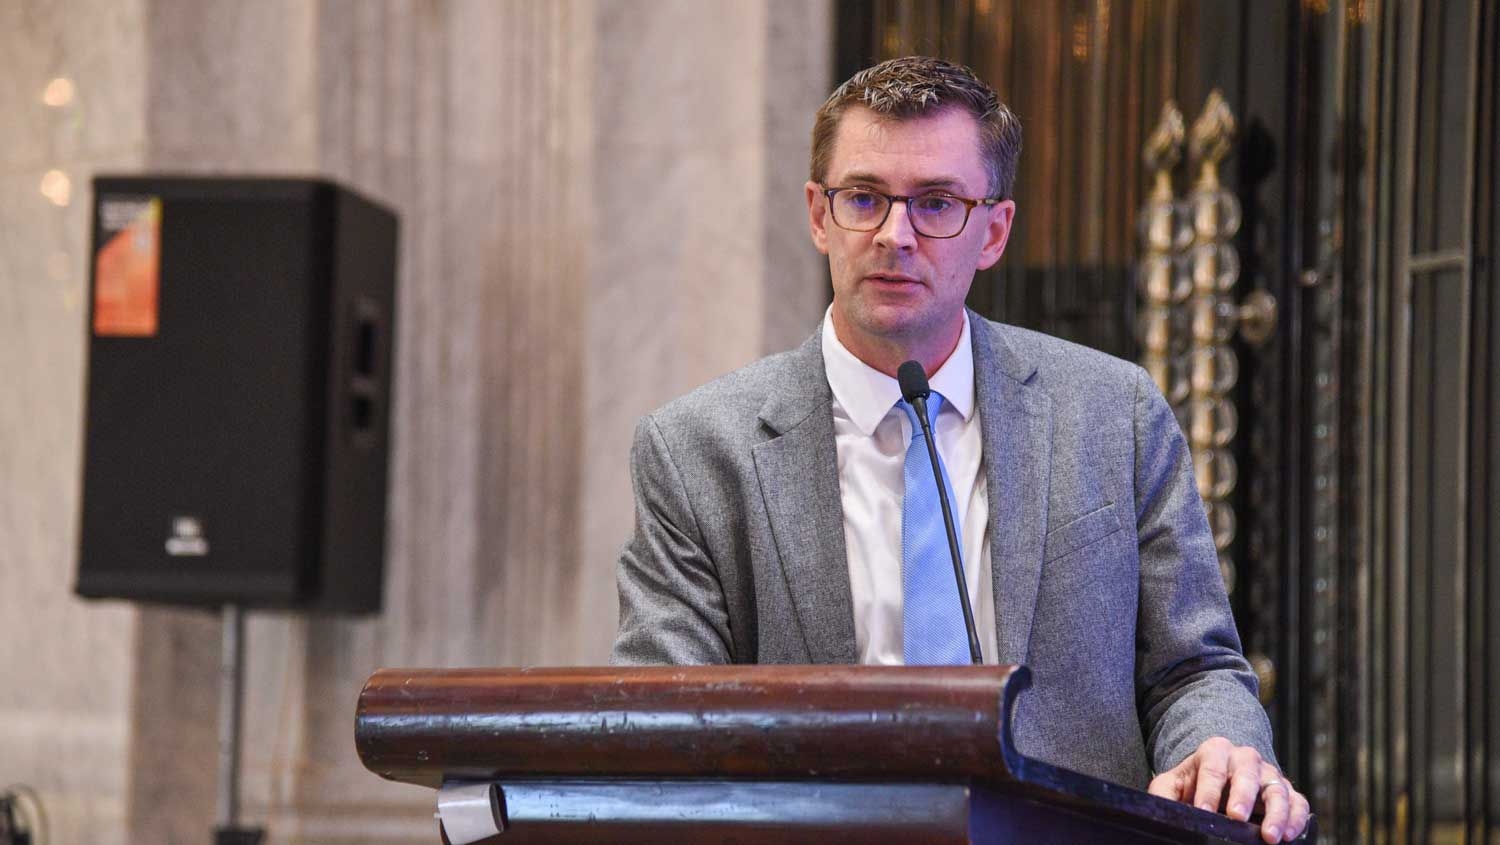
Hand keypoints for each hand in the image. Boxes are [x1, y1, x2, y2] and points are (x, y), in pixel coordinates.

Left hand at [1147, 737, 1310, 842]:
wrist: (1219, 777)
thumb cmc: (1194, 782)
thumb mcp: (1172, 784)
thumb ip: (1162, 794)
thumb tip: (1156, 811)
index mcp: (1215, 751)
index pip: (1211, 768)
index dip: (1207, 790)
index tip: (1203, 811)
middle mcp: (1245, 758)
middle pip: (1246, 773)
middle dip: (1242, 795)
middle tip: (1236, 816)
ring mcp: (1268, 774)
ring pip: (1277, 788)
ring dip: (1276, 813)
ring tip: (1270, 836)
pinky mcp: (1286, 791)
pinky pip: (1298, 802)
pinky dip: (1297, 818)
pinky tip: (1289, 835)